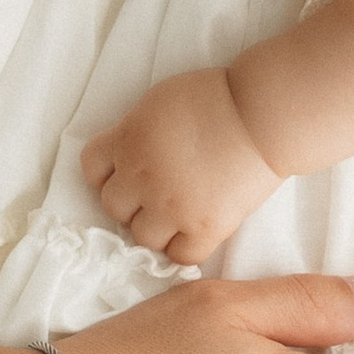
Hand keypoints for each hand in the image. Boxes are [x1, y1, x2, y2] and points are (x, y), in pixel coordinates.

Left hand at [83, 69, 280, 265]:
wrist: (262, 115)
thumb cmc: (218, 96)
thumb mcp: (160, 101)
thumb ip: (137, 129)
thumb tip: (132, 149)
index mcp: (128, 140)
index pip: (91, 168)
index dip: (107, 173)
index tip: (125, 173)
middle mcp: (142, 176)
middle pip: (113, 207)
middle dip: (131, 202)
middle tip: (155, 194)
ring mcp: (171, 206)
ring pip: (141, 237)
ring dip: (155, 228)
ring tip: (176, 215)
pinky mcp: (205, 227)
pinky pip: (180, 256)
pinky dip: (184, 248)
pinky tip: (196, 232)